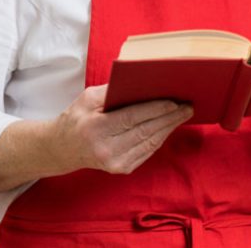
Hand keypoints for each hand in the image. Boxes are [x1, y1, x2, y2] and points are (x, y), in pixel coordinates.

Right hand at [48, 84, 192, 174]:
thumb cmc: (76, 118)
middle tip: (188, 105)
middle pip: (146, 131)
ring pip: (150, 142)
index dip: (156, 109)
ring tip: (184, 114)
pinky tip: (170, 126)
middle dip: (170, 117)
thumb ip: (113, 90)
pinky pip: (148, 151)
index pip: (132, 118)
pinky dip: (161, 137)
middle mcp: (106, 150)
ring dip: (170, 127)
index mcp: (96, 129)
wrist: (62, 149)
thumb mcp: (87, 98)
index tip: (174, 101)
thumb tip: (143, 82)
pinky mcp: (122, 169)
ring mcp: (115, 163)